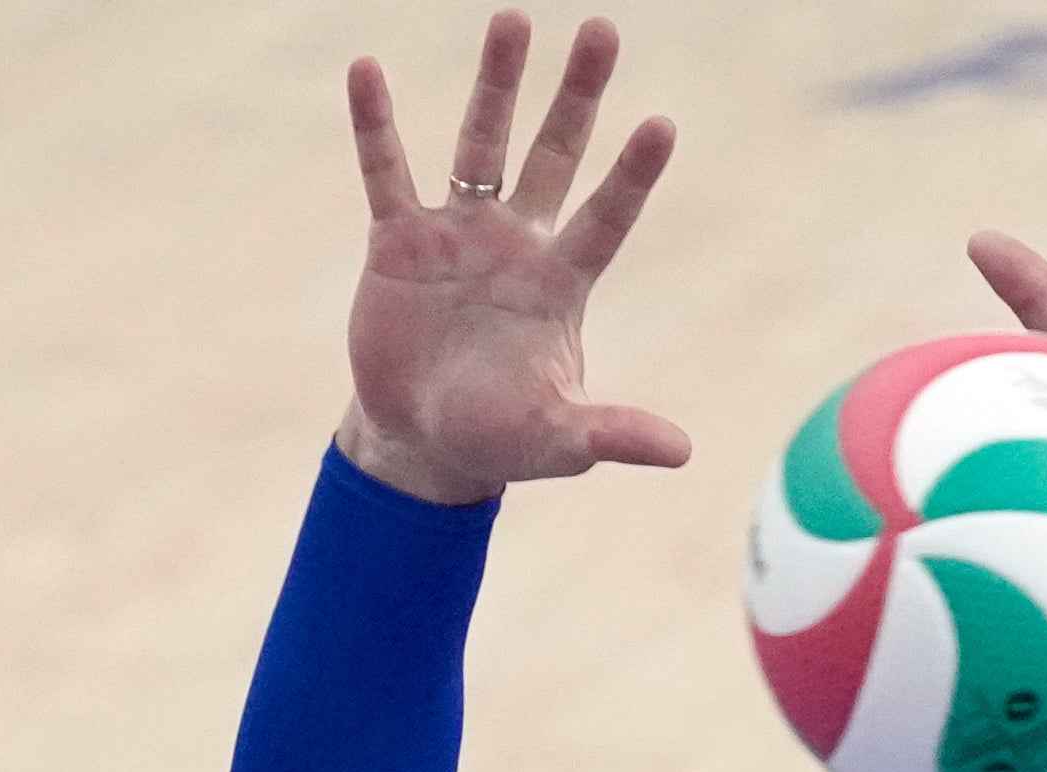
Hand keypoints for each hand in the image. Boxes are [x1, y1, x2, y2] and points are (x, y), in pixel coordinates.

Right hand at [334, 14, 689, 506]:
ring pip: (480, 144)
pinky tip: (365, 70)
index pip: (605, 216)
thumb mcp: (557, 440)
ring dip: (495, 84)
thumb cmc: (500, 438)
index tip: (661, 124)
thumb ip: (611, 434)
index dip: (631, 175)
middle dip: (577, 95)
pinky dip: (375, 125)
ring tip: (513, 19)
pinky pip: (385, 172)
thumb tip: (681, 453)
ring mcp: (457, 234)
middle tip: (603, 28)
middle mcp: (516, 242)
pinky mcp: (397, 242)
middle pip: (554, 154)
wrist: (422, 440)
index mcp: (560, 282)